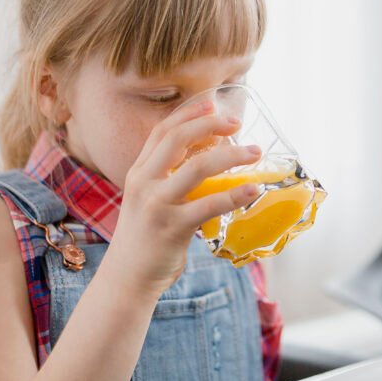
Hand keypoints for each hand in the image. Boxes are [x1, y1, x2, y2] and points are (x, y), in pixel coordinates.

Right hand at [103, 99, 261, 297]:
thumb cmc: (146, 238)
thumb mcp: (150, 199)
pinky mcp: (172, 228)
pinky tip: (253, 189)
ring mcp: (156, 204)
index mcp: (138, 172)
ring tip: (254, 152)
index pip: (162, 131)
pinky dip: (234, 194)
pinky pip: (208, 205)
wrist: (127, 278)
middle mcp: (143, 183)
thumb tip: (212, 155)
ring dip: (230, 155)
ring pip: (197, 167)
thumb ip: (171, 178)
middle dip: (209, 124)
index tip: (212, 102)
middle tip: (237, 122)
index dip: (188, 113)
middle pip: (177, 139)